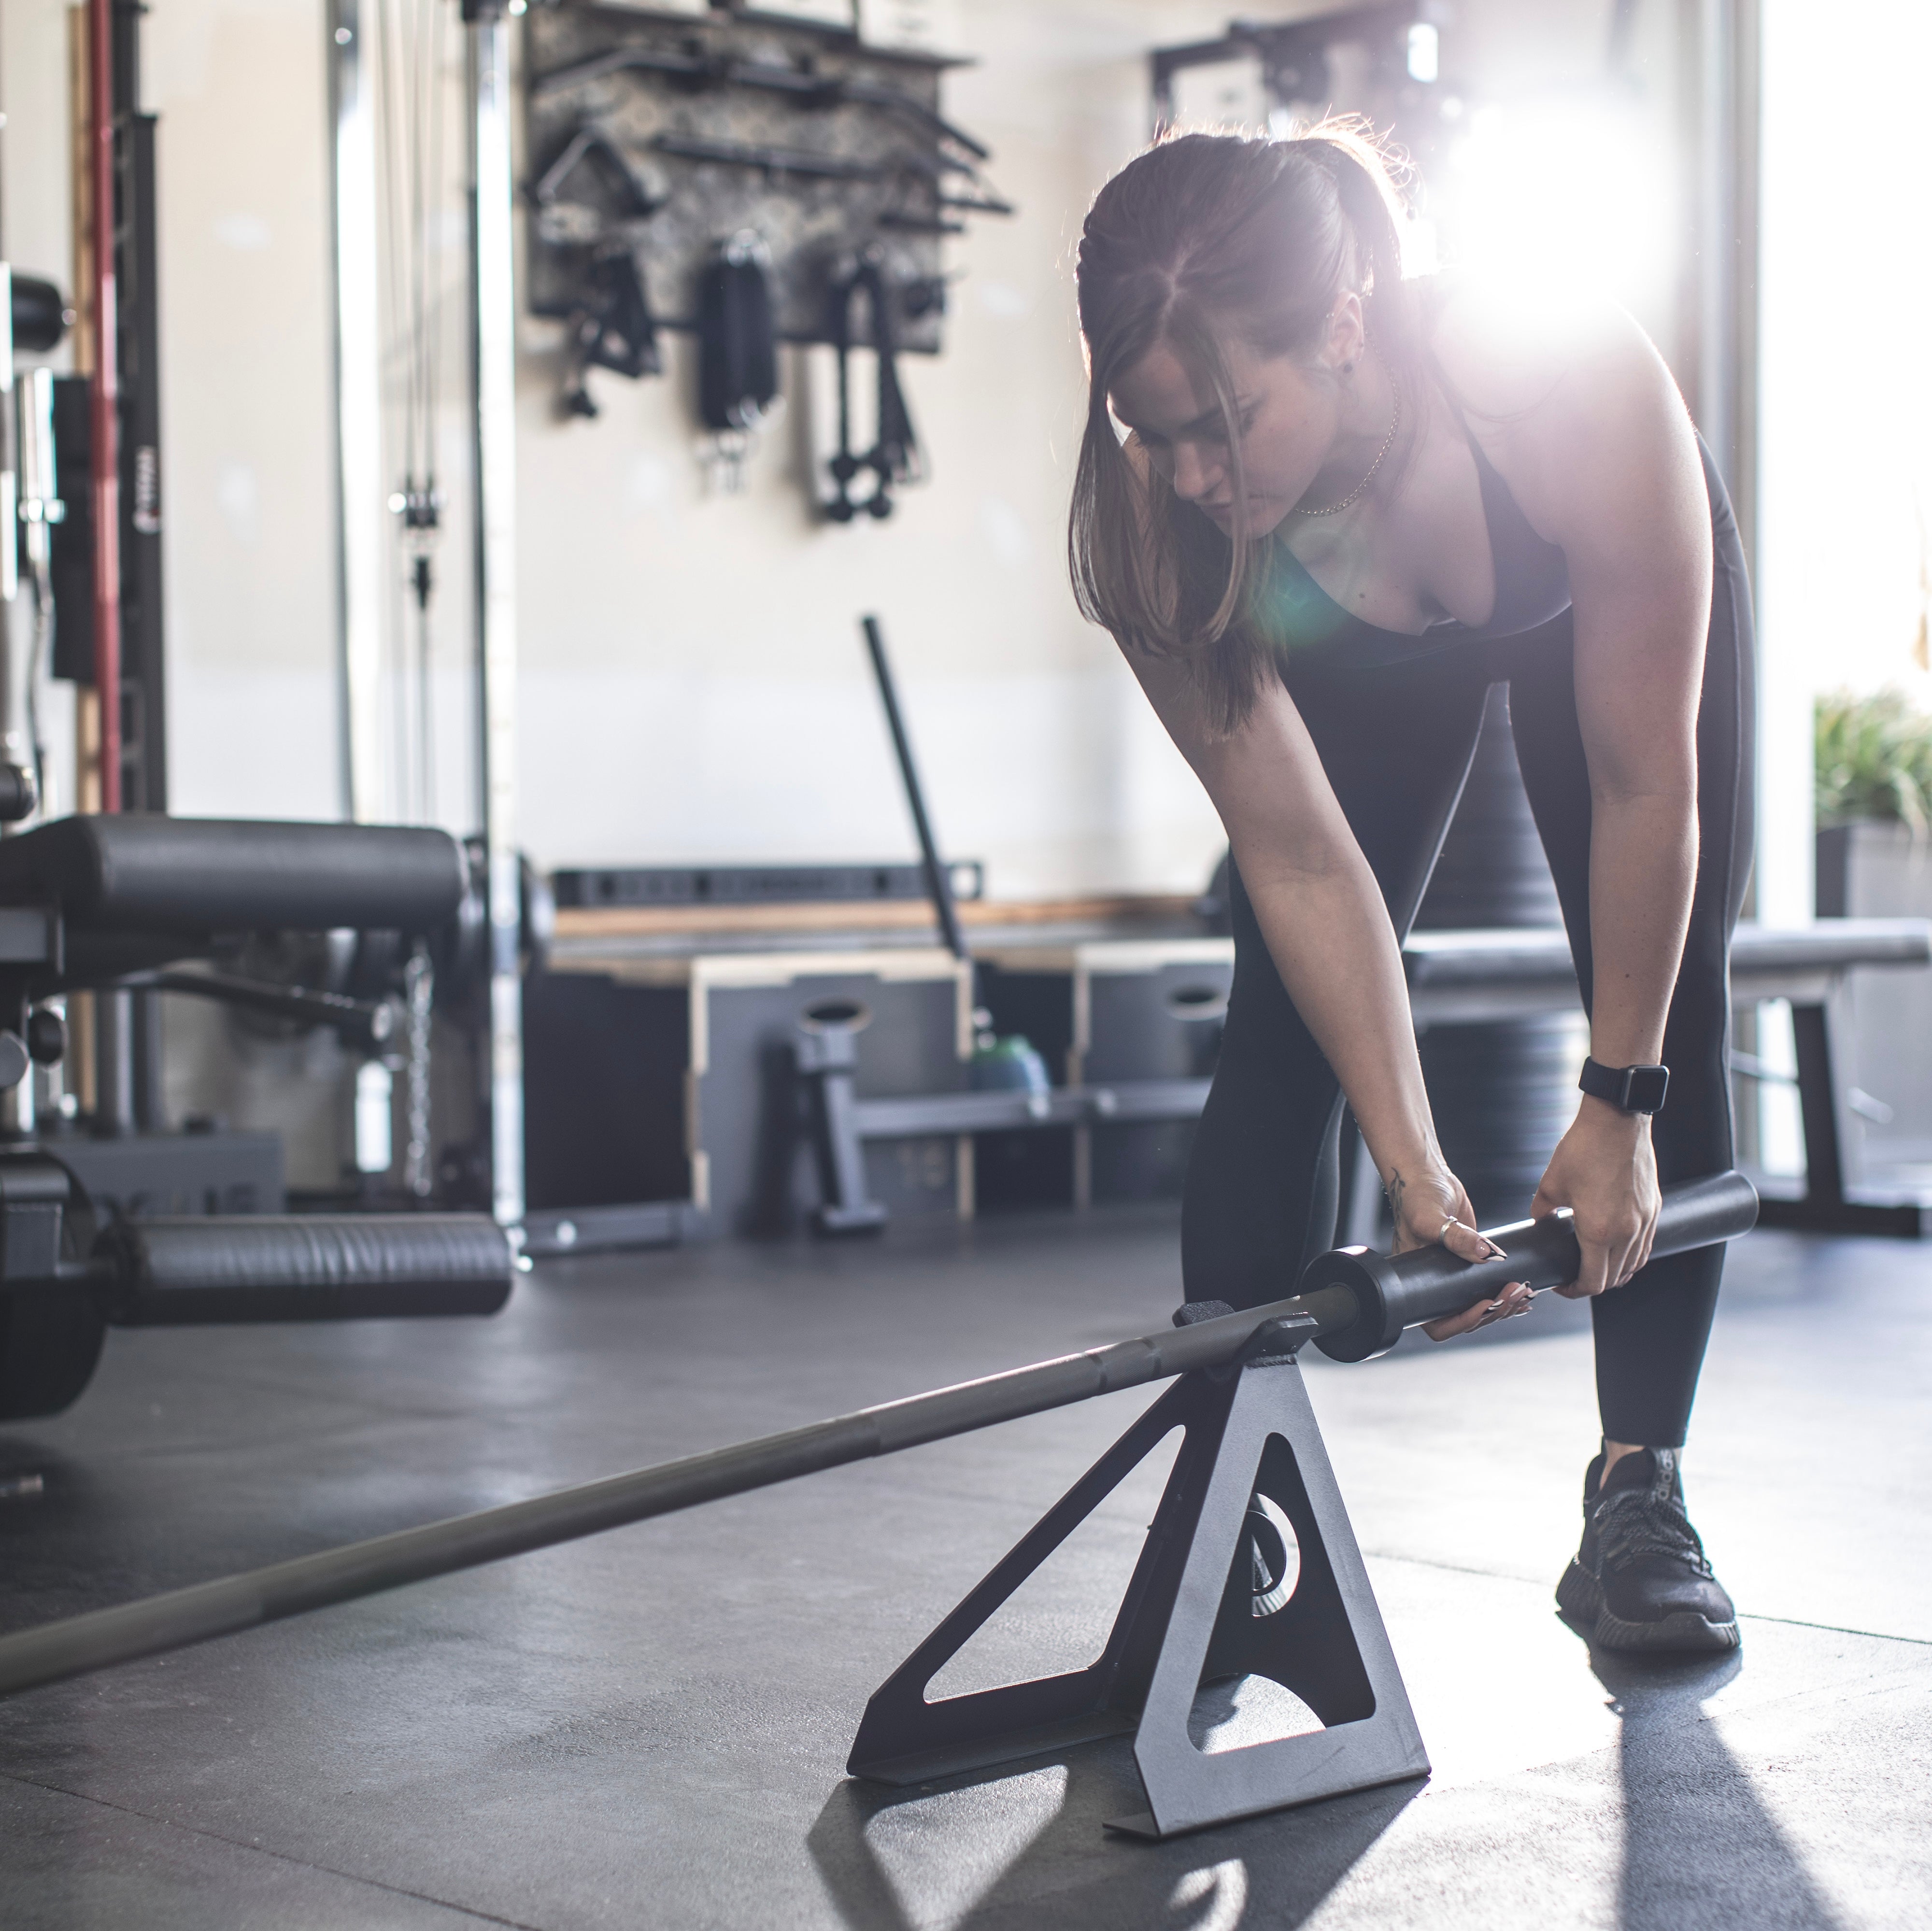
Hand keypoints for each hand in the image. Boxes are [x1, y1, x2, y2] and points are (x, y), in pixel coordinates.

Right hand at [1385, 1159, 1532, 1341]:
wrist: (1427, 1177)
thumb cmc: (1415, 1197)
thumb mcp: (1430, 1218)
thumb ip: (1456, 1237)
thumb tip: (1487, 1255)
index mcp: (1416, 1284)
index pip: (1437, 1323)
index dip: (1463, 1322)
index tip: (1484, 1305)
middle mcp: (1434, 1285)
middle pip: (1465, 1318)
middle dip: (1493, 1311)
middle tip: (1514, 1293)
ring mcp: (1453, 1276)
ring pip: (1480, 1308)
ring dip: (1504, 1305)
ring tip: (1523, 1293)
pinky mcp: (1470, 1264)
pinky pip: (1487, 1288)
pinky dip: (1505, 1294)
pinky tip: (1522, 1292)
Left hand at [1532, 1097, 1660, 1298]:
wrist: (1616, 1122)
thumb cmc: (1583, 1149)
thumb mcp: (1550, 1184)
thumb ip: (1542, 1211)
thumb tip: (1539, 1223)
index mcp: (1598, 1231)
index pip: (1593, 1282)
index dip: (1575, 1290)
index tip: (1562, 1285)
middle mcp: (1627, 1232)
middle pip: (1614, 1279)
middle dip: (1592, 1283)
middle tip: (1574, 1275)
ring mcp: (1645, 1222)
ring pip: (1633, 1265)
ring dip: (1614, 1273)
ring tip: (1595, 1266)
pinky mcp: (1654, 1209)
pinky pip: (1646, 1246)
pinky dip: (1631, 1256)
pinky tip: (1617, 1250)